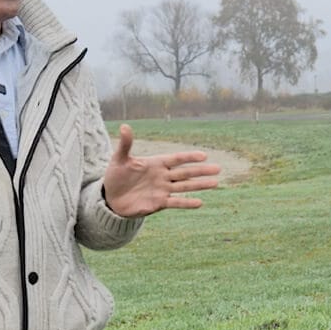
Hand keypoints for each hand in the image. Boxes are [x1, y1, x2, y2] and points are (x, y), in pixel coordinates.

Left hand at [102, 124, 220, 216]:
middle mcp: (163, 176)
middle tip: (218, 168)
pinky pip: (176, 202)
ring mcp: (163, 190)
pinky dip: (187, 203)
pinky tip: (200, 202)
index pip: (176, 159)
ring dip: (199, 185)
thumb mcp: (119, 159)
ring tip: (215, 183)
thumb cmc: (116, 175)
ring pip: (185, 186)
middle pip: (185, 172)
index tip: (204, 155)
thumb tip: (124, 126)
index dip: (189, 157)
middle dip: (201, 171)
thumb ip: (125, 145)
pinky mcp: (159, 203)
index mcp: (156, 163)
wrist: (112, 198)